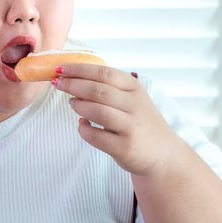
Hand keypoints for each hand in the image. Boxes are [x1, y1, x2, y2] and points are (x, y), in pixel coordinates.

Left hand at [53, 64, 180, 174]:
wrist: (164, 154)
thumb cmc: (141, 124)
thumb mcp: (132, 100)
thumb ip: (109, 90)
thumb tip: (75, 81)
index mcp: (134, 88)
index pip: (104, 73)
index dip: (79, 69)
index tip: (61, 68)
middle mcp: (134, 105)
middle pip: (98, 90)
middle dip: (73, 84)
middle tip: (57, 83)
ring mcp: (130, 126)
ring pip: (97, 111)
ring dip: (79, 105)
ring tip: (71, 103)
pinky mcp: (124, 147)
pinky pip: (96, 136)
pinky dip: (84, 130)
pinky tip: (82, 126)